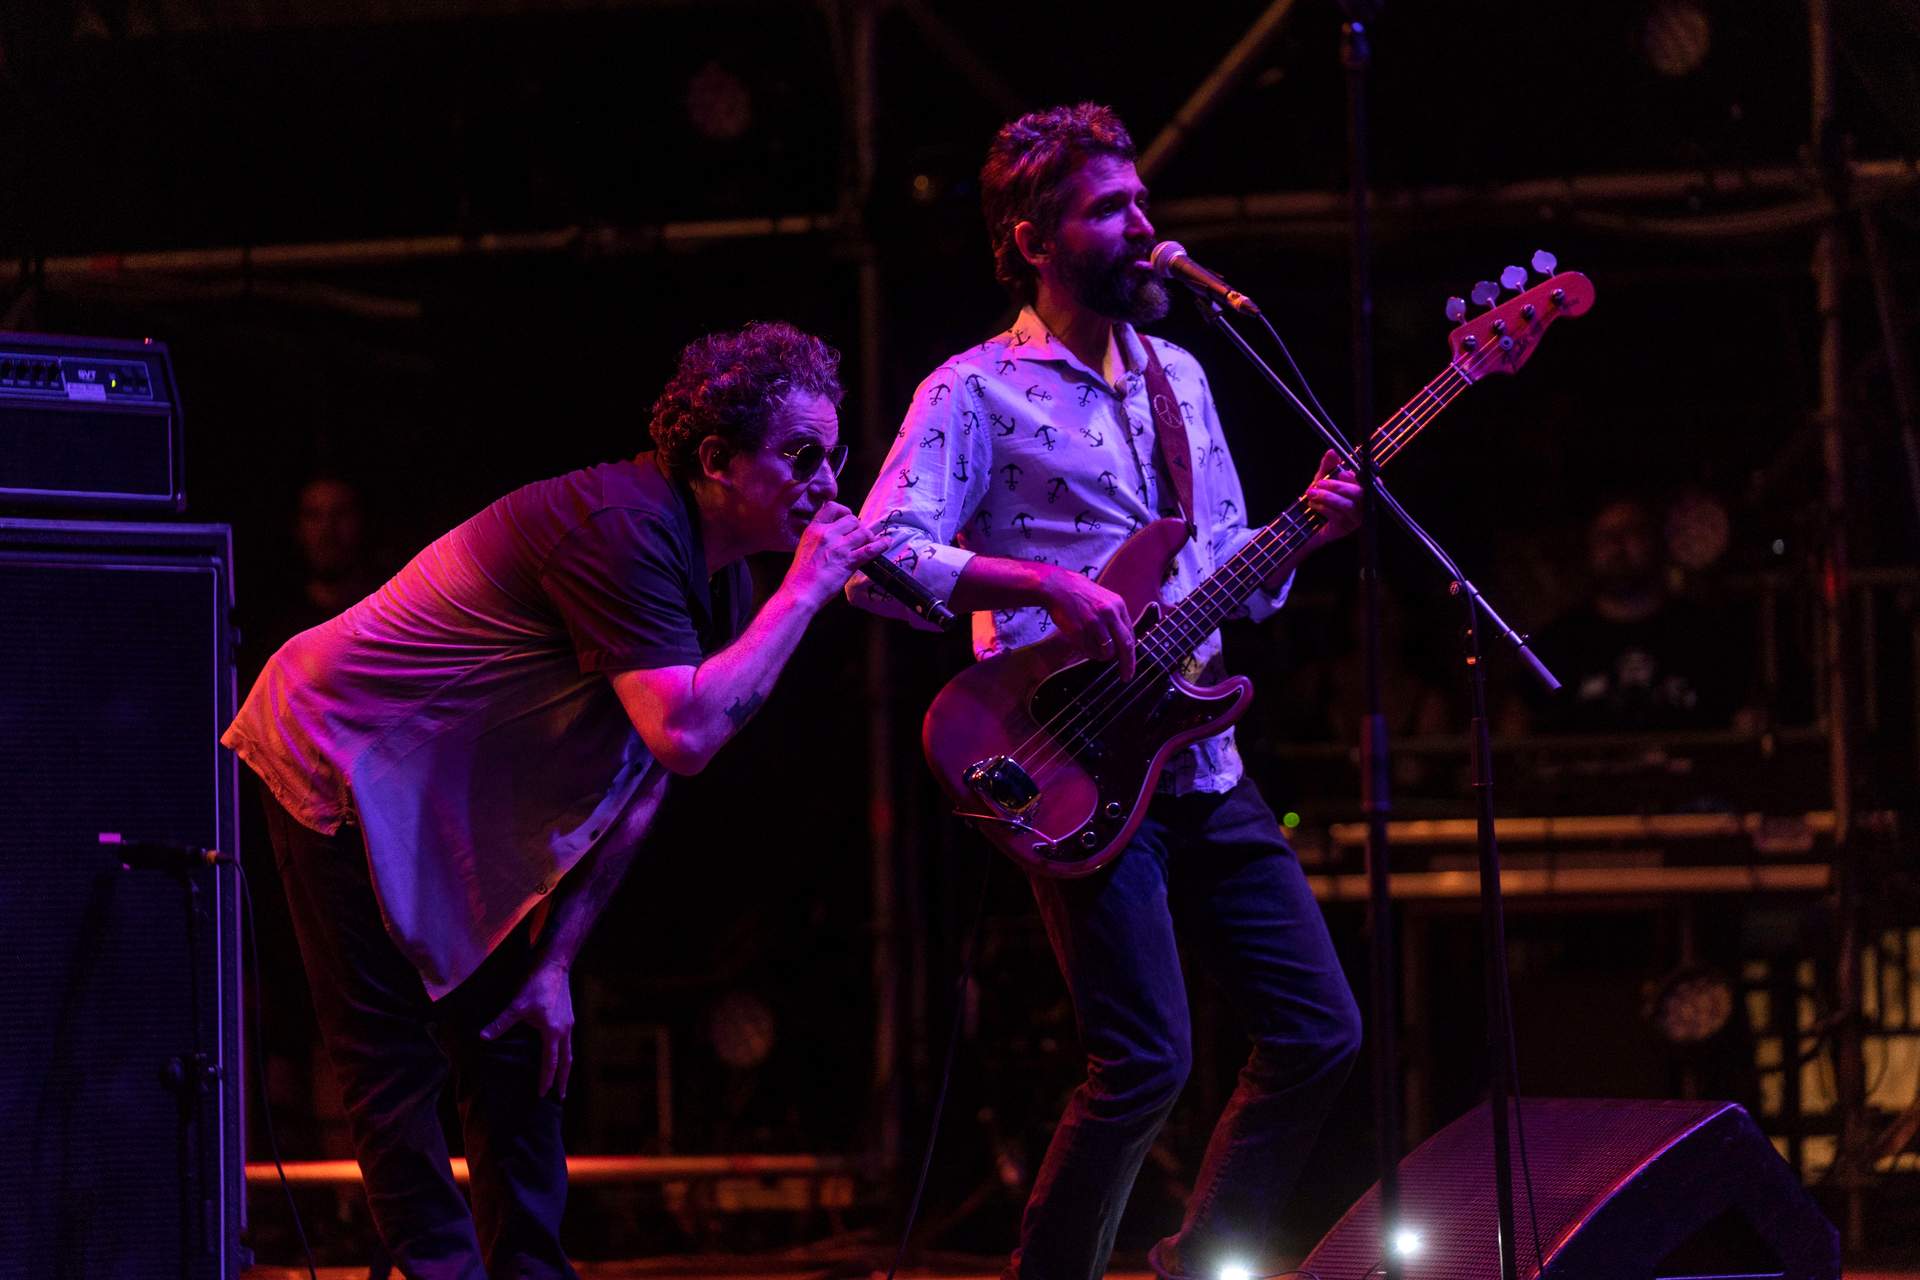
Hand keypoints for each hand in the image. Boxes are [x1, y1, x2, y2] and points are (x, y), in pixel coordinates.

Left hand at [480, 961, 574, 1098]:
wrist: (555, 964)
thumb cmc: (537, 983)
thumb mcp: (517, 1004)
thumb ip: (501, 1023)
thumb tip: (482, 1037)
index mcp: (553, 1032)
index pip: (550, 1063)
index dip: (546, 1080)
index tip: (543, 1095)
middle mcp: (565, 1030)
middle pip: (566, 1062)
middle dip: (563, 1081)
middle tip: (560, 1098)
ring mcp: (569, 1023)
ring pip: (570, 1052)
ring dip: (566, 1068)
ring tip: (563, 1081)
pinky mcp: (569, 1016)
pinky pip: (569, 1041)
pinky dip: (565, 1053)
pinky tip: (560, 1054)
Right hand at [784, 502, 891, 608]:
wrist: (800, 591)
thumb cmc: (801, 574)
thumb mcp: (805, 547)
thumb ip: (819, 537)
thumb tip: (835, 533)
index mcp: (814, 529)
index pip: (832, 507)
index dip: (844, 511)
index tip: (847, 519)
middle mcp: (827, 534)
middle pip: (852, 520)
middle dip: (859, 527)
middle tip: (859, 537)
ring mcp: (838, 547)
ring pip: (863, 532)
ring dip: (869, 537)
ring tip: (870, 543)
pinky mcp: (848, 562)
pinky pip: (870, 549)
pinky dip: (881, 545)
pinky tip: (886, 543)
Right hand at [1039, 565, 1136, 678]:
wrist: (1058, 587)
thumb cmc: (1082, 596)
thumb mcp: (1105, 600)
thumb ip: (1116, 619)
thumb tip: (1125, 644)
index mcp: (1118, 605)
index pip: (1131, 636)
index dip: (1132, 654)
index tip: (1131, 666)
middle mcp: (1108, 613)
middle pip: (1124, 646)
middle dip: (1127, 665)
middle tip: (1126, 677)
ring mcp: (1093, 622)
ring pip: (1106, 652)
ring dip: (1101, 656)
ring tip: (1092, 646)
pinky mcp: (1079, 630)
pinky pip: (1088, 651)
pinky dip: (1087, 652)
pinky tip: (1081, 641)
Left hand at [1303, 450, 1362, 548]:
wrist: (1308, 521)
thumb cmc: (1321, 496)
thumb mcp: (1323, 478)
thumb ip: (1328, 465)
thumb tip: (1332, 451)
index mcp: (1363, 488)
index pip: (1370, 481)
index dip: (1358, 477)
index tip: (1342, 473)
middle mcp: (1364, 503)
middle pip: (1359, 493)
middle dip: (1337, 486)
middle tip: (1319, 483)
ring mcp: (1357, 517)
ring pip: (1348, 505)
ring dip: (1328, 497)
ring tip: (1312, 493)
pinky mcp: (1346, 528)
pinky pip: (1338, 516)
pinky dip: (1324, 508)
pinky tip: (1314, 505)